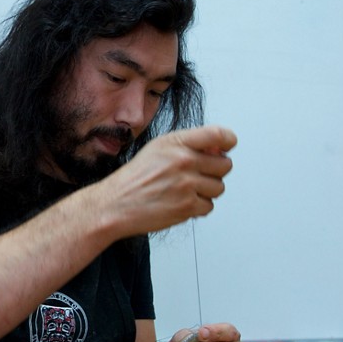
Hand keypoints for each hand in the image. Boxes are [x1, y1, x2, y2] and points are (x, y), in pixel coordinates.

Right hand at [94, 125, 235, 238]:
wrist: (114, 205)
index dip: (228, 141)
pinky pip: (209, 206)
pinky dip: (198, 207)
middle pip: (225, 165)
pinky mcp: (187, 206)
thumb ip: (187, 146)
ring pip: (219, 187)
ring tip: (186, 191)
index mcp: (175, 142)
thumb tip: (218, 149)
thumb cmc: (133, 179)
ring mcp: (186, 184)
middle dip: (215, 171)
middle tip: (200, 175)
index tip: (227, 147)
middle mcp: (182, 160)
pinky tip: (180, 202)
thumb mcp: (157, 149)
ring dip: (206, 191)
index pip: (218, 135)